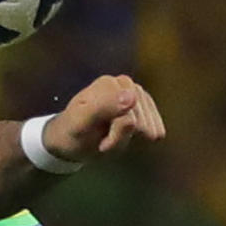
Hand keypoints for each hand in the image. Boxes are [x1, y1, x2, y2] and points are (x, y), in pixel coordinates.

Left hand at [42, 74, 164, 161]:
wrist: (70, 138)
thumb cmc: (73, 132)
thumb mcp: (82, 123)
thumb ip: (104, 107)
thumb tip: (132, 96)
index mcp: (108, 84)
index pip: (129, 118)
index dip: (116, 135)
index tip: (99, 141)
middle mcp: (126, 84)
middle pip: (141, 122)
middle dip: (122, 137)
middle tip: (103, 140)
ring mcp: (138, 94)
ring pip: (148, 126)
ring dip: (129, 138)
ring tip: (109, 136)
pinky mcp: (146, 107)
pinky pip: (154, 129)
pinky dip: (139, 137)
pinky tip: (123, 134)